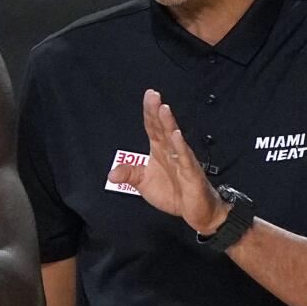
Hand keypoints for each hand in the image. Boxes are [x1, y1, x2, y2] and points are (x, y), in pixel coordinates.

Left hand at [107, 89, 227, 233]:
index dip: (149, 112)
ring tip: (164, 108)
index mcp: (160, 150)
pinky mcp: (190, 172)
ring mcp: (182, 160)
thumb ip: (129, 174)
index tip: (148, 95)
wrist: (195, 211)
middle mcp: (171, 150)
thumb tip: (111, 174)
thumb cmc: (173, 192)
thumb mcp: (144, 183)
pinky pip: (185, 158)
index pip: (153, 127)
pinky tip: (176, 135)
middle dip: (157, 111)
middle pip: (163, 127)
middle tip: (153, 95)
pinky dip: (180, 147)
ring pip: (174, 138)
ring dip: (169, 123)